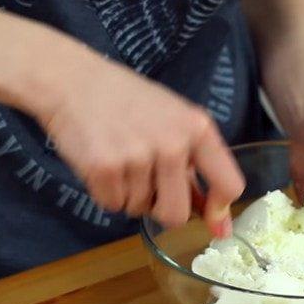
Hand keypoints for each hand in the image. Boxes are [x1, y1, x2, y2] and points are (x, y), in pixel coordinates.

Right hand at [31, 53, 243, 236]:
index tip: (212, 221)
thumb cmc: (129, 102)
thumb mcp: (174, 120)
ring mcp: (138, 157)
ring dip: (130, 195)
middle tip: (148, 183)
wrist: (74, 82)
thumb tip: (218, 219)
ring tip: (121, 159)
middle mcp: (172, 144)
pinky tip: (103, 163)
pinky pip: (112, 205)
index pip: (229, 184)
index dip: (220, 210)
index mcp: (198, 128)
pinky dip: (107, 193)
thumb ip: (197, 165)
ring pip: (140, 210)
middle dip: (161, 209)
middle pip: (177, 214)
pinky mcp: (105, 169)